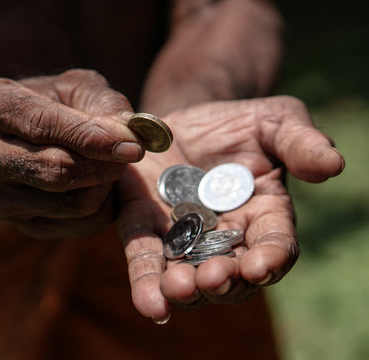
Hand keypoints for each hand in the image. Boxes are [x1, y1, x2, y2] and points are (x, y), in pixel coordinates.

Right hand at [0, 69, 143, 237]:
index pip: (45, 126)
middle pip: (59, 171)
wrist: (14, 137)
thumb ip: (104, 103)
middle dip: (106, 164)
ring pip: (73, 204)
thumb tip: (133, 134)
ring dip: (106, 185)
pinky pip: (78, 226)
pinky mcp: (17, 224)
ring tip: (109, 164)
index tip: (134, 145)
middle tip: (130, 153)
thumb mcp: (73, 87)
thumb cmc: (50, 103)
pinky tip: (97, 185)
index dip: (94, 138)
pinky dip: (101, 206)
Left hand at [117, 96, 344, 321]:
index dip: (271, 257)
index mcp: (264, 214)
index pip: (275, 243)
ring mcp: (183, 236)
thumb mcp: (276, 121)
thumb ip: (300, 143)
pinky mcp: (145, 225)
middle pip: (230, 273)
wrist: (186, 120)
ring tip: (176, 289)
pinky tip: (148, 301)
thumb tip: (333, 164)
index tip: (260, 266)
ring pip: (188, 273)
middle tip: (212, 278)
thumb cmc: (239, 124)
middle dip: (223, 280)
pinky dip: (145, 279)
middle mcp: (225, 236)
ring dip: (184, 288)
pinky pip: (144, 255)